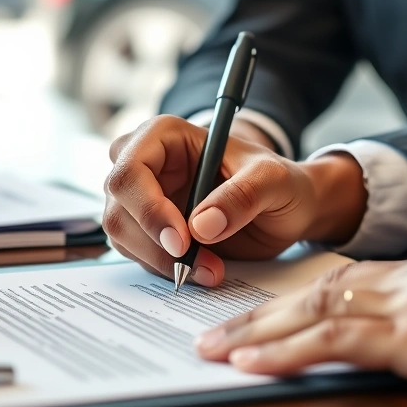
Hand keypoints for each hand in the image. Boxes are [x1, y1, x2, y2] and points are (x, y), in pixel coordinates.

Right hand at [103, 115, 366, 285]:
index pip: (130, 170)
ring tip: (211, 270)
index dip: (148, 208)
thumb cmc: (277, 181)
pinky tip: (202, 270)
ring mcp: (142, 198)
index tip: (182, 241)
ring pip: (123, 235)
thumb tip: (202, 226)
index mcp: (164, 135)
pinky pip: (139, 254)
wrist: (286, 208)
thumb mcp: (273, 180)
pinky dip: (166, 269)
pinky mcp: (148, 229)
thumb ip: (242, 196)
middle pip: (119, 207)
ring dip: (163, 261)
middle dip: (155, 243)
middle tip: (197, 265)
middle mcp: (145, 163)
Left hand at [196, 243, 406, 406]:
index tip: (269, 315)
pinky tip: (251, 365)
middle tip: (219, 331)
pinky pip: (334, 341)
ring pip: (315, 312)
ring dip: (259, 335)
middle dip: (265, 315)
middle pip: (321, 291)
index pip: (353, 280)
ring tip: (215, 351)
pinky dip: (287, 353)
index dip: (304, 300)